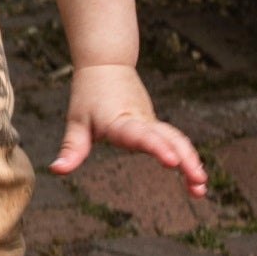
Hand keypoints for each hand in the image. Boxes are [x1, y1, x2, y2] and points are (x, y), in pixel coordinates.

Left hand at [50, 60, 207, 191]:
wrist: (106, 65)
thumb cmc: (89, 94)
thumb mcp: (76, 122)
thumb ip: (71, 149)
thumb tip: (56, 170)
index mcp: (121, 121)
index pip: (141, 136)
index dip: (157, 148)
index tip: (172, 162)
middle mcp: (142, 121)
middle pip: (170, 139)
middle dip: (186, 160)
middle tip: (199, 184)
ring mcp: (152, 122)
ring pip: (178, 140)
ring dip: (191, 162)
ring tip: (200, 190)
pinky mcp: (156, 125)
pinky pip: (176, 141)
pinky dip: (187, 157)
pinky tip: (193, 178)